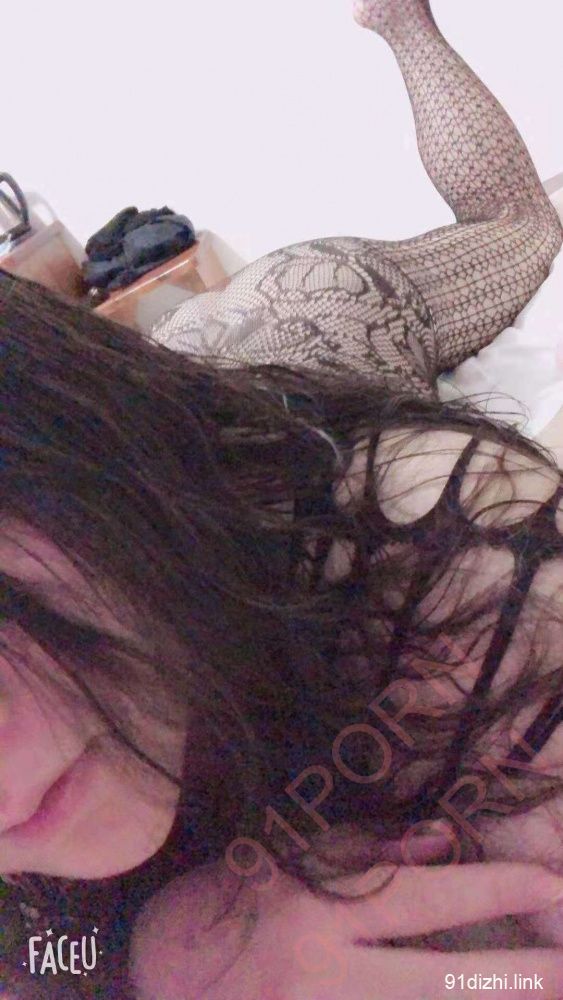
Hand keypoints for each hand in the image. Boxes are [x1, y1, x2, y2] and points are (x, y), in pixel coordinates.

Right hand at [129, 858, 562, 998]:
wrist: (145, 989)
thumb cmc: (218, 911)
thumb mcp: (278, 861)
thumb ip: (357, 849)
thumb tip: (439, 840)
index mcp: (314, 910)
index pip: (424, 897)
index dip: (492, 888)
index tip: (546, 883)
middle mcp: (324, 976)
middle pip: (447, 979)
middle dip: (522, 974)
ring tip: (547, 991)